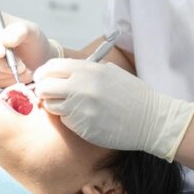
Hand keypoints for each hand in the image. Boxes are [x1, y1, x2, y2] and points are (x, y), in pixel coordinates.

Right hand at [0, 13, 57, 87]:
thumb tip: (4, 40)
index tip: (2, 52)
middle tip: (19, 66)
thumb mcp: (32, 32)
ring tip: (23, 68)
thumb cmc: (32, 42)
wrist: (38, 62)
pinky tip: (16, 75)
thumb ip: (20, 31)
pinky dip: (4, 80)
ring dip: (4, 72)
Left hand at [33, 59, 193, 161]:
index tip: (43, 78)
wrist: (151, 120)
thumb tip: (60, 72)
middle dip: (43, 90)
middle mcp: (81, 87)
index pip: (51, 67)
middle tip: (48, 94)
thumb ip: (84, 69)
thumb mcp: (110, 71)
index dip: (43, 73)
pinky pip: (65, 121)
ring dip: (55, 105)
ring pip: (50, 105)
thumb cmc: (132, 94)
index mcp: (87, 69)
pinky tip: (84, 117)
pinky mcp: (82, 127)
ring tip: (70, 106)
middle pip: (43, 87)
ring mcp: (80, 108)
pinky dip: (69, 119)